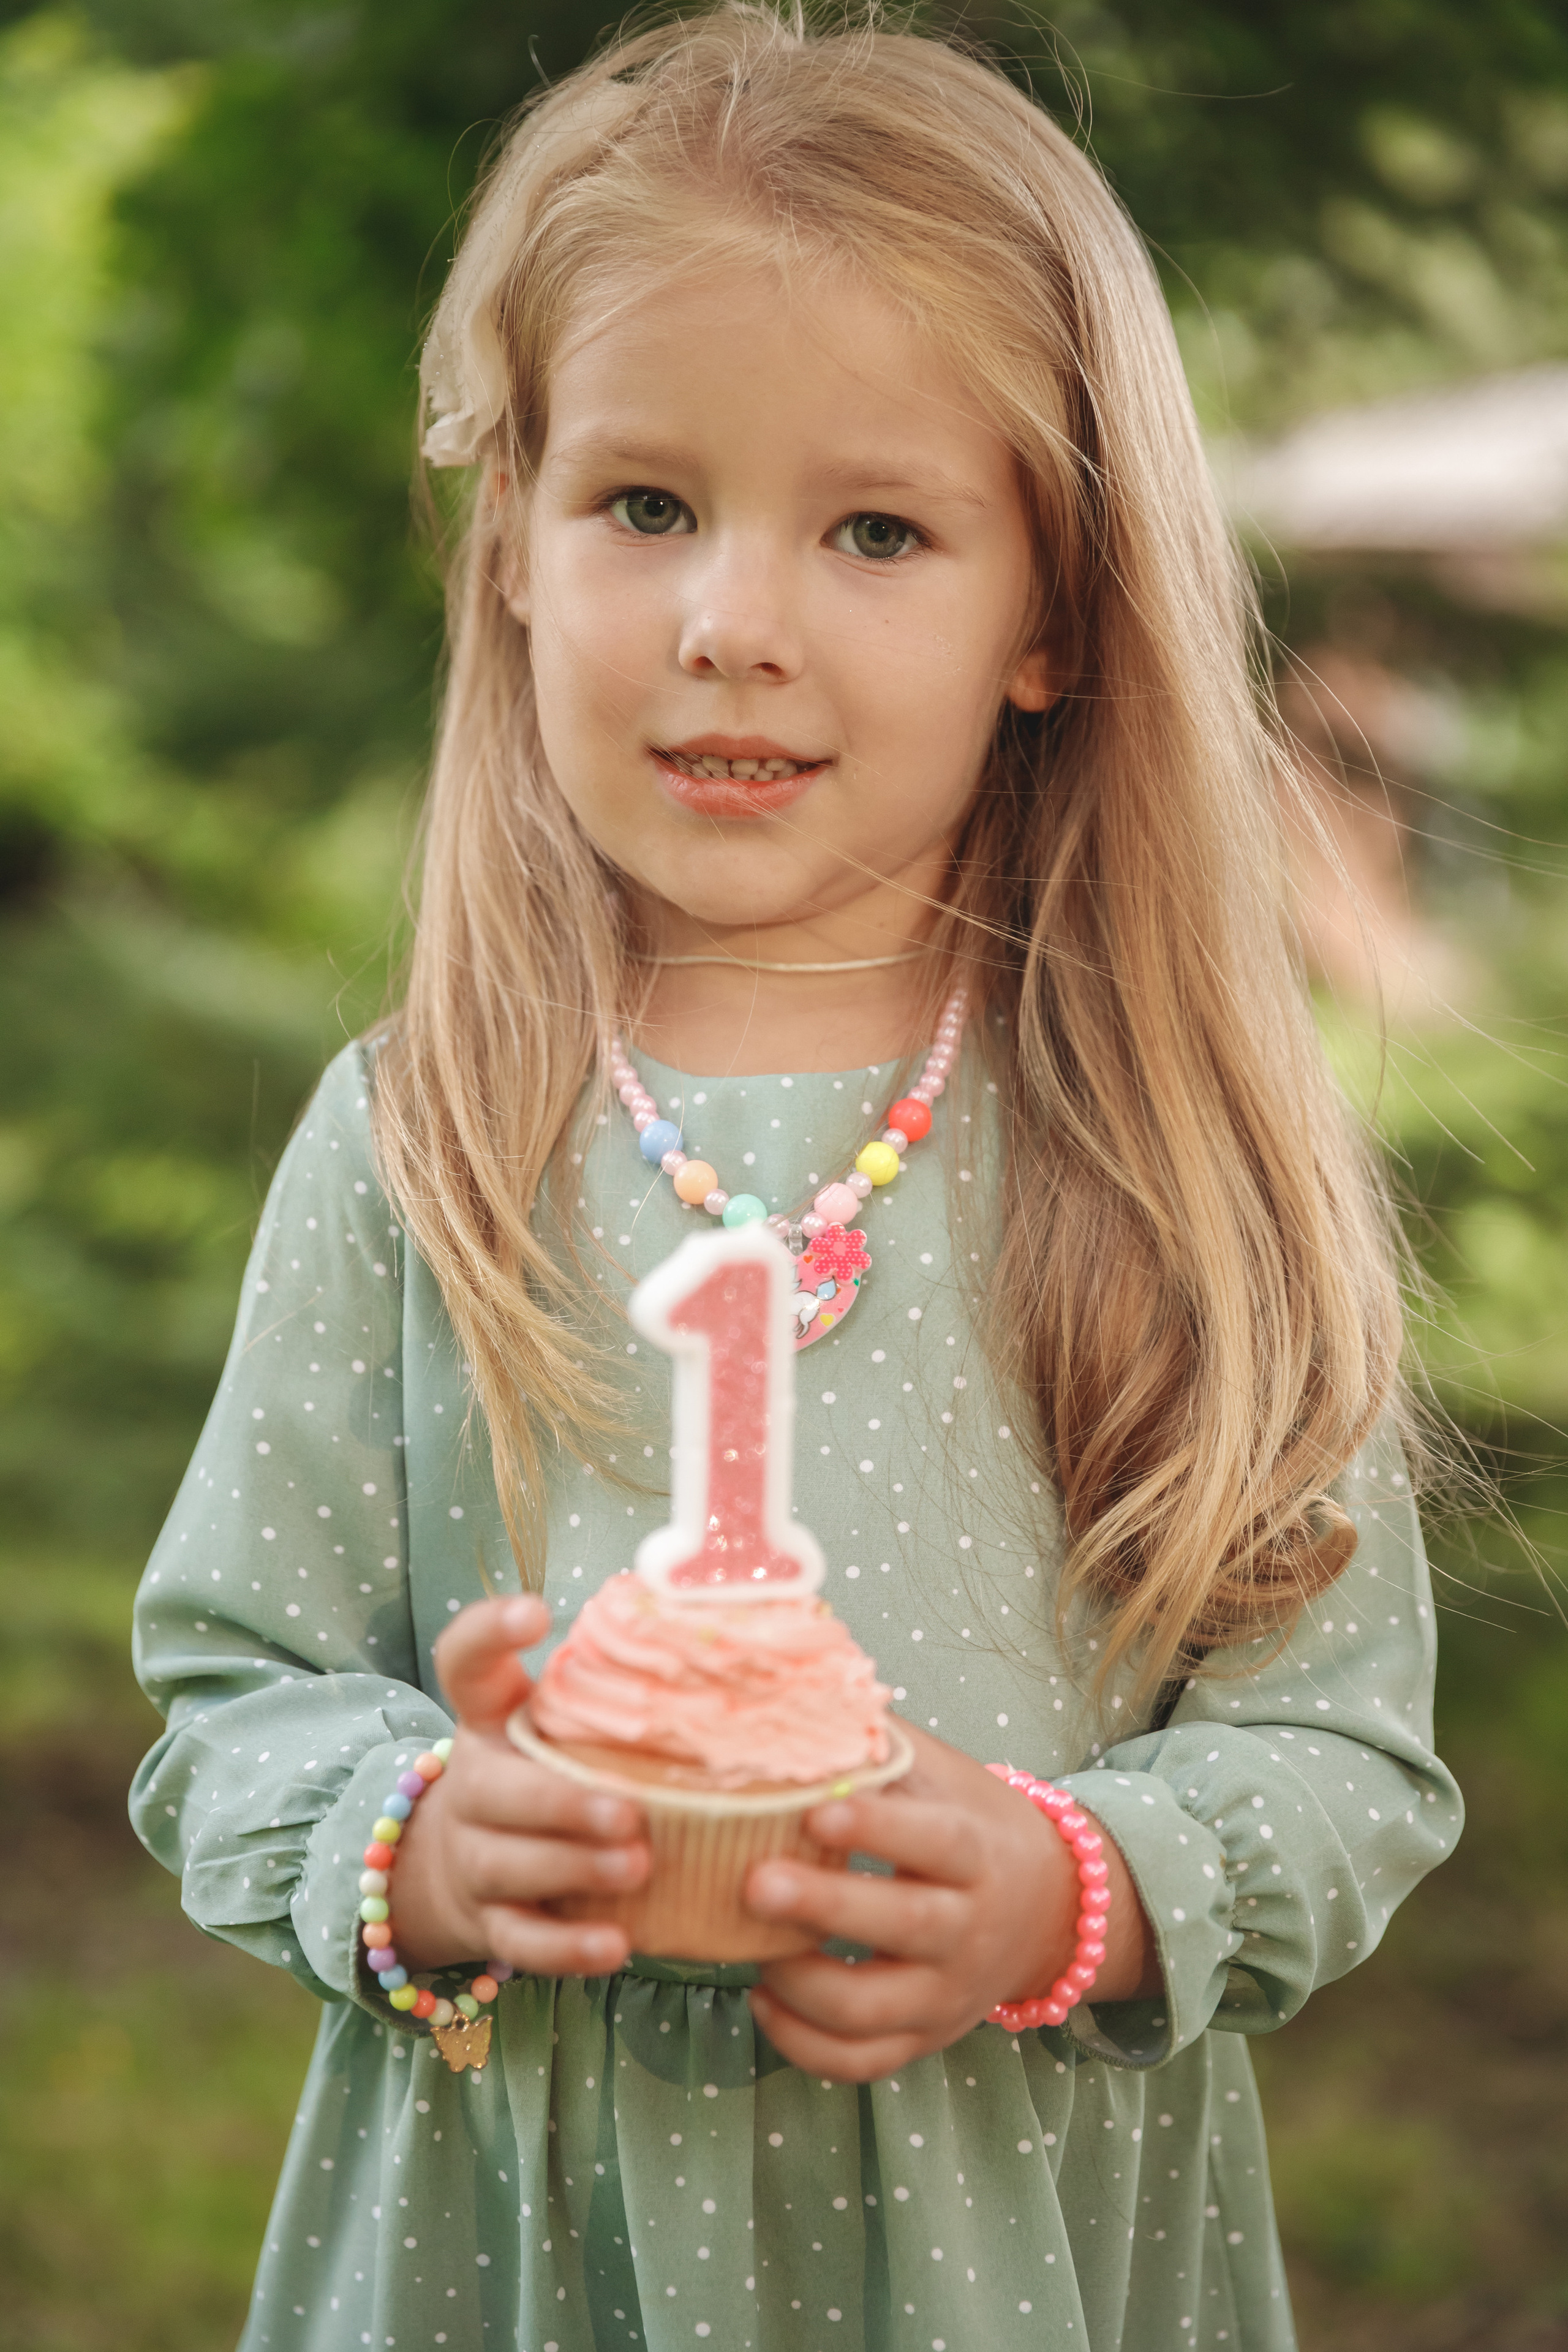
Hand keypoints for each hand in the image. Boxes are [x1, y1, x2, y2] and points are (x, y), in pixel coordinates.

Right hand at [388, 1595, 649, 1977]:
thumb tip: (722, 1652)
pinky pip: (520, 1941)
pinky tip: (615, 1944)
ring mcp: (474, 1858)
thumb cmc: (547, 1775)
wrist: (467, 1866)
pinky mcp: (490, 1923)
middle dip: (560, 1803)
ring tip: (638, 1867)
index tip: (535, 1613)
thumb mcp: (563, 1726)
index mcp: (490, 1719)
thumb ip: (613, 1694)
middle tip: (629, 1812)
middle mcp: (473, 1784)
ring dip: (574, 1868)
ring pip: (508, 1866)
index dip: (490, 1633)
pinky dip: (566, 1948)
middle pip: (493, 1790)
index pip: (466, 1662)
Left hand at [744, 1722, 1159, 2081]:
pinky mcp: (924, 2039)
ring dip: (803, 1987)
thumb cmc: (971, 1822)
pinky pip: (862, 2063)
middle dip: (826, 1908)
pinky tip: (762, 1999)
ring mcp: (949, 1995)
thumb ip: (877, 1741)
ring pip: (876, 2011)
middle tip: (753, 1884)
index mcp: (977, 1854)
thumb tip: (795, 1688)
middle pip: (904, 1927)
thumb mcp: (941, 1772)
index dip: (877, 1829)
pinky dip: (805, 2044)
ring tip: (747, 1947)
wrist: (1048, 1906)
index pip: (933, 1842)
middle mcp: (971, 1930)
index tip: (816, 1809)